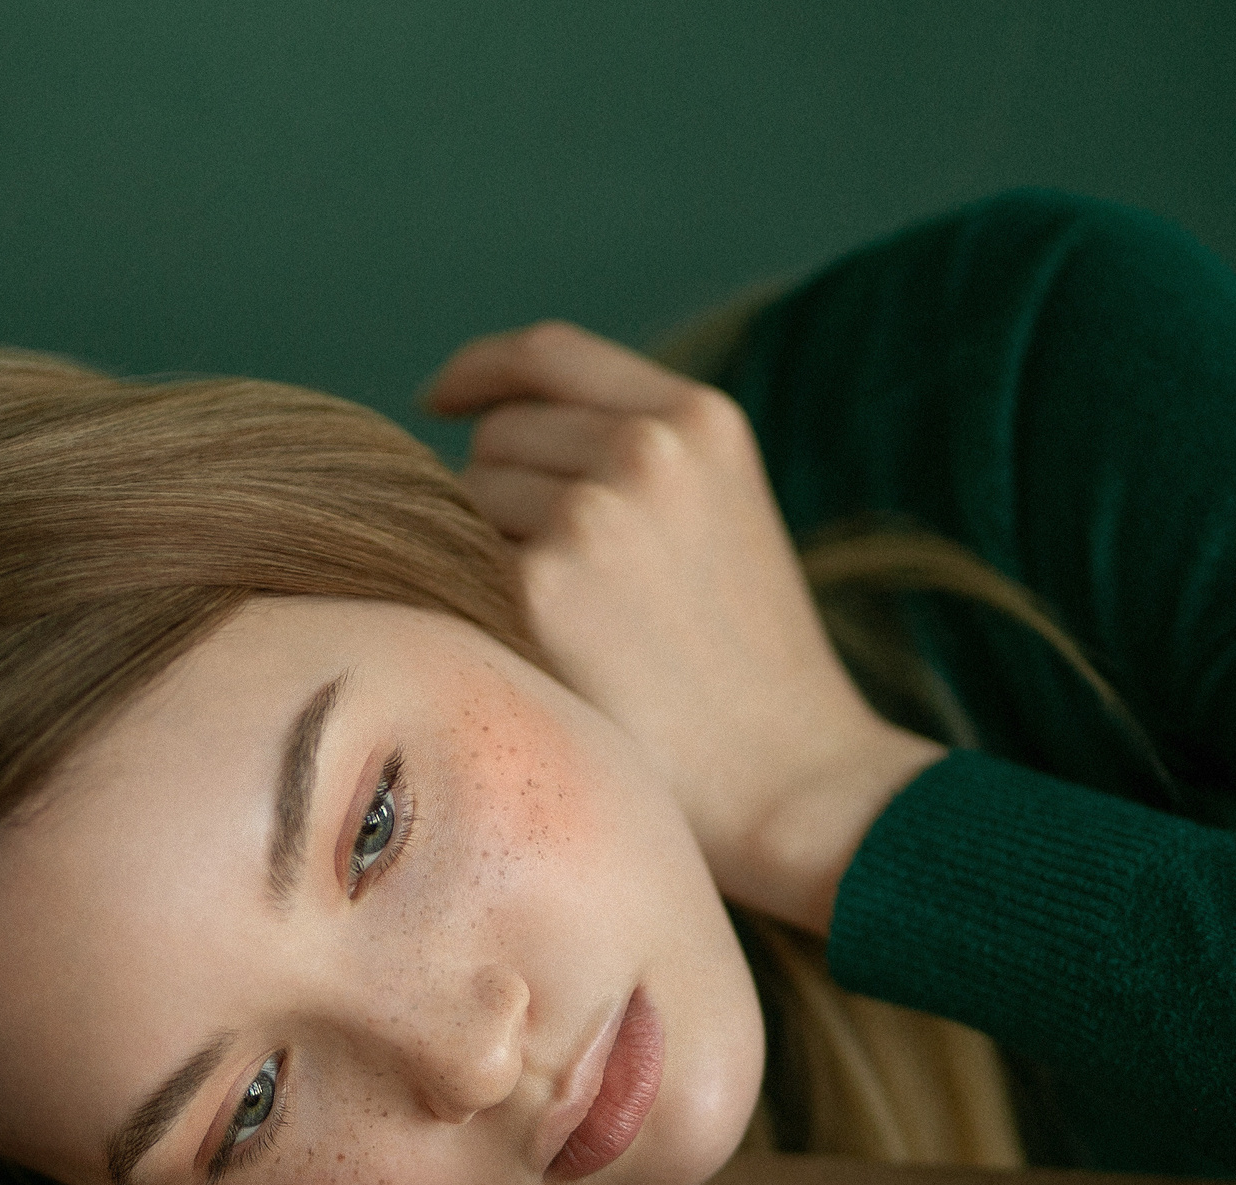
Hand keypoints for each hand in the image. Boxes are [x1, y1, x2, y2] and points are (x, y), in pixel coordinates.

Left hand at [420, 321, 945, 937]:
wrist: (794, 779)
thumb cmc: (754, 675)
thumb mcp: (723, 517)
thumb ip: (639, 459)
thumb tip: (497, 436)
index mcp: (700, 419)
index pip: (550, 353)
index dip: (482, 372)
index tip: (441, 400)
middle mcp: (647, 447)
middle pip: (500, 436)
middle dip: (505, 498)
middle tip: (570, 596)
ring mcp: (590, 513)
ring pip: (468, 501)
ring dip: (491, 556)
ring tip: (574, 636)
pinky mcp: (540, 590)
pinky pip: (457, 571)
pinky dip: (479, 610)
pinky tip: (543, 663)